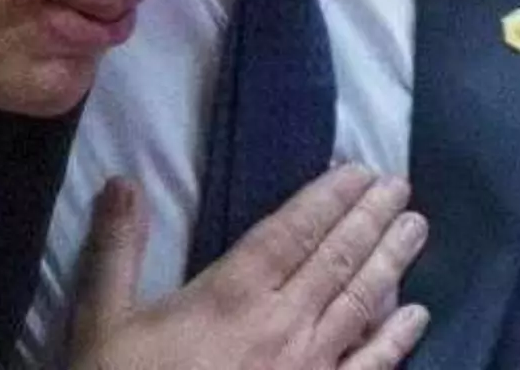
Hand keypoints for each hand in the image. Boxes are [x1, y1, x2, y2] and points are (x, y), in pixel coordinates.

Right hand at [70, 168, 430, 369]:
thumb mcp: (102, 322)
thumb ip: (117, 251)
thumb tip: (122, 180)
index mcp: (231, 295)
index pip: (292, 230)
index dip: (329, 196)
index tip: (359, 169)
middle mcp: (280, 324)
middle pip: (336, 258)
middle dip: (370, 217)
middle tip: (400, 185)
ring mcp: (306, 367)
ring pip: (360, 302)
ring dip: (391, 261)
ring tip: (416, 227)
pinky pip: (368, 368)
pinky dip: (396, 339)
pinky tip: (417, 314)